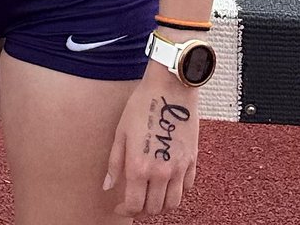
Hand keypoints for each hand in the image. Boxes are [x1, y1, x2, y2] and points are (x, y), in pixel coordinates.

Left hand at [104, 70, 198, 217]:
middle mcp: (160, 173)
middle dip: (142, 210)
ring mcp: (179, 168)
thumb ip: (114, 162)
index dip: (125, 210)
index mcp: (139, 167)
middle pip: (154, 208)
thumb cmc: (142, 105)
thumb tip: (108, 185)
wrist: (170, 88)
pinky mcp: (192, 161)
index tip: (120, 206)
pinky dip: (177, 192)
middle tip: (134, 202)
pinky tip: (167, 183)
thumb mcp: (121, 132)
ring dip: (160, 206)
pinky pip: (186, 188)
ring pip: (172, 204)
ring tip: (151, 196)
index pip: (134, 205)